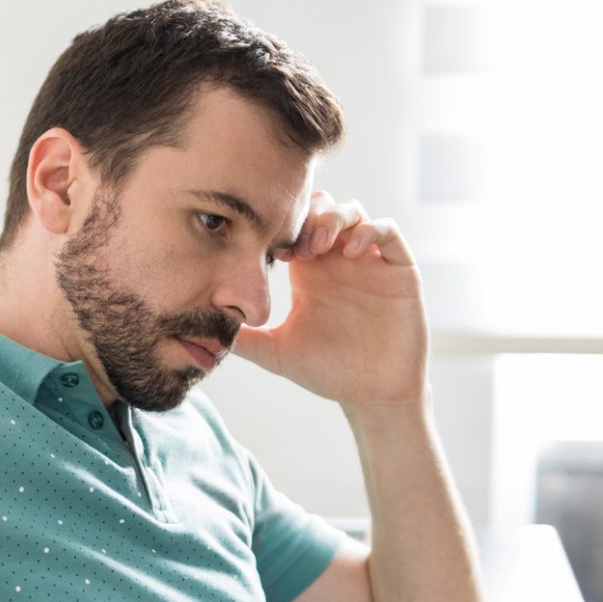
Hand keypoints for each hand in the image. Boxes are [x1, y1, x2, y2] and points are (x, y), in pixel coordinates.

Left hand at [228, 190, 428, 413]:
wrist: (371, 394)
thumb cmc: (328, 372)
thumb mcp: (277, 353)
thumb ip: (245, 338)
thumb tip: (203, 331)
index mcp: (310, 272)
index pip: (295, 226)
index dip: (281, 227)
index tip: (268, 249)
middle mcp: (339, 259)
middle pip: (323, 207)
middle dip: (308, 214)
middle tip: (296, 244)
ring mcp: (370, 261)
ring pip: (355, 212)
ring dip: (335, 217)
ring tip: (320, 244)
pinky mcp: (399, 269)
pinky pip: (388, 231)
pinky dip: (369, 230)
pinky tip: (350, 252)